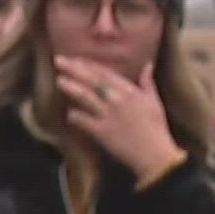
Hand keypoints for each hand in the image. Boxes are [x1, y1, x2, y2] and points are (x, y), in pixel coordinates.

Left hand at [55, 56, 180, 179]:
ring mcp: (108, 115)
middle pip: (92, 80)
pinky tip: (69, 113)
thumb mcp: (154, 102)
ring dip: (70, 87)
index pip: (105, 73)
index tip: (76, 59)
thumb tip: (147, 65)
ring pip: (85, 96)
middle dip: (74, 69)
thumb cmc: (156, 129)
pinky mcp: (102, 131)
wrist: (154, 154)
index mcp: (130, 91)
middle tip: (59, 60)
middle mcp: (117, 100)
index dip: (88, 65)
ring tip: (59, 80)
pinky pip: (83, 120)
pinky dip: (75, 116)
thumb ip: (147, 82)